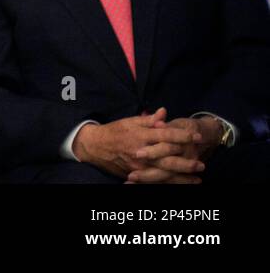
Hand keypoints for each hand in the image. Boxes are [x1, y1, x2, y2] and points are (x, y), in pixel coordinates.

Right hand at [73, 108, 204, 181]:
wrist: (95, 146)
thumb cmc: (114, 131)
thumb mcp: (130, 121)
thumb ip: (149, 120)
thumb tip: (164, 113)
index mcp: (140, 135)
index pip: (166, 135)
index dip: (183, 136)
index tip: (197, 136)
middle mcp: (141, 151)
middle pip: (168, 158)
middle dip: (186, 162)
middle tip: (202, 163)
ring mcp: (139, 165)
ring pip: (164, 173)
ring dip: (182, 177)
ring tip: (197, 178)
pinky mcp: (136, 174)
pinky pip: (156, 180)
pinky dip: (170, 183)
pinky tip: (182, 184)